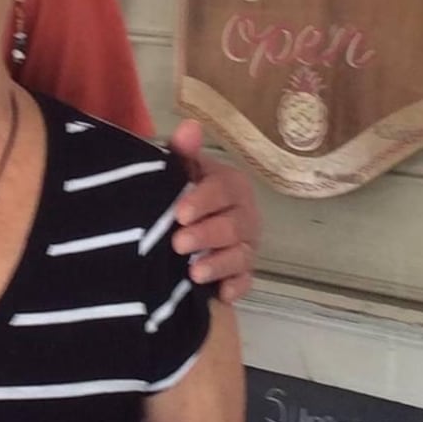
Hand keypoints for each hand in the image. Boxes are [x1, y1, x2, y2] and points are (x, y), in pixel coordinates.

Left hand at [167, 119, 259, 303]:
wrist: (178, 229)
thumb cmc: (181, 196)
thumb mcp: (177, 172)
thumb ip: (182, 153)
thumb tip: (190, 127)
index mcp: (230, 186)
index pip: (223, 189)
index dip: (203, 200)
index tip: (179, 212)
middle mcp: (244, 215)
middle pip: (233, 225)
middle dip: (207, 234)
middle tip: (178, 243)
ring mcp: (245, 246)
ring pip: (240, 255)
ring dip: (218, 264)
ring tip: (193, 273)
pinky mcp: (242, 274)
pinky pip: (245, 283)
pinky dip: (235, 288)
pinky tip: (221, 294)